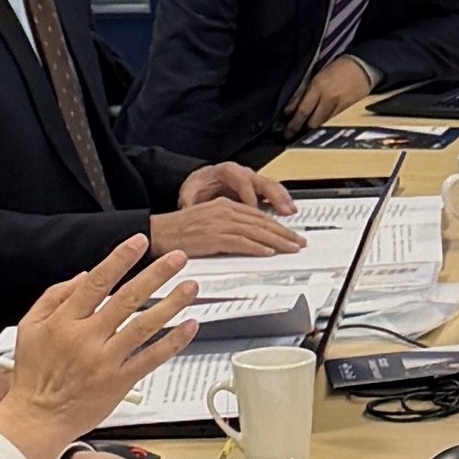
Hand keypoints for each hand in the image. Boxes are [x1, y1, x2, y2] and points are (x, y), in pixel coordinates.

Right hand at [0, 240, 197, 458]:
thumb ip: (55, 296)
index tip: (139, 243)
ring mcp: (106, 360)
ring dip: (171, 304)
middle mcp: (87, 338)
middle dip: (156, 275)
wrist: (37, 418)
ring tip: (190, 288)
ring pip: (144, 326)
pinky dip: (172, 342)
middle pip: (128, 299)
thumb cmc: (34, 375)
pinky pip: (151, 358)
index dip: (120, 259)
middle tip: (178, 259)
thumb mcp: (29, 327)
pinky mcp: (120, 381)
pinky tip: (188, 327)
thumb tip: (85, 276)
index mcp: (64, 321)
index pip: (97, 282)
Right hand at [149, 198, 305, 258]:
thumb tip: (248, 238)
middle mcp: (225, 211)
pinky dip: (256, 247)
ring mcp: (220, 223)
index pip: (258, 215)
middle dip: (284, 233)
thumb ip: (228, 226)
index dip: (277, 225)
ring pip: (255, 231)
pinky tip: (268, 252)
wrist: (159, 233)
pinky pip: (240, 242)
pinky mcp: (214, 237)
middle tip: (299, 242)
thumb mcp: (208, 222)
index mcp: (224, 205)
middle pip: (261, 222)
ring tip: (291, 249)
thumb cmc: (180, 231)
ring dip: (277, 241)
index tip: (290, 234)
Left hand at [180, 158, 299, 215]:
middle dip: (274, 197)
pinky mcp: (258, 189)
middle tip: (283, 210)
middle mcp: (243, 173)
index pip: (241, 182)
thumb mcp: (189, 192)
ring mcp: (252, 180)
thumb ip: (189, 200)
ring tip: (290, 211)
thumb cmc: (198, 187)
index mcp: (227, 171)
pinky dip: (282, 201)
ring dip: (283, 199)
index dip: (249, 197)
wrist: (201, 183)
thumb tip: (187, 209)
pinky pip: (274, 192)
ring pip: (272, 186)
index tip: (253, 211)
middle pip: (262, 182)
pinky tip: (289, 211)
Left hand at [283, 57, 375, 131]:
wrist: (362, 67)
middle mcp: (328, 99)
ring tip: (302, 131)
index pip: (303, 110)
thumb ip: (303, 92)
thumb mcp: (317, 76)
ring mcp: (338, 106)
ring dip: (311, 127)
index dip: (293, 122)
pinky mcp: (346, 110)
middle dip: (300, 129)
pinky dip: (322, 123)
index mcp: (318, 87)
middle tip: (291, 134)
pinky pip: (331, 120)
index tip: (286, 130)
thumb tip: (291, 107)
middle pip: (312, 121)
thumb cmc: (338, 68)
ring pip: (321, 123)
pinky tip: (317, 123)